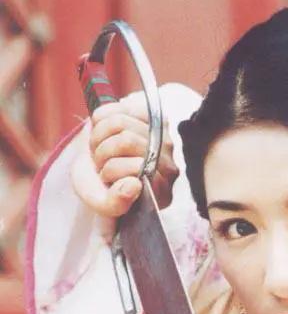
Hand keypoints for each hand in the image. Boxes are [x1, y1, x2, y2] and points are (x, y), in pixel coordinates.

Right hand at [71, 92, 178, 222]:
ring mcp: (160, 138)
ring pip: (119, 122)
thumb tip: (134, 184)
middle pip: (127, 141)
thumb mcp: (103, 204)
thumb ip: (116, 203)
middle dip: (103, 152)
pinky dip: (99, 121)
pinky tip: (103, 136)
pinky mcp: (148, 116)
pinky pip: (115, 108)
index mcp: (162, 191)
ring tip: (100, 151)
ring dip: (98, 137)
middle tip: (100, 164)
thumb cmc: (101, 190)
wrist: (93, 172)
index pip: (137, 167)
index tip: (105, 179)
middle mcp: (168, 164)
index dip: (112, 169)